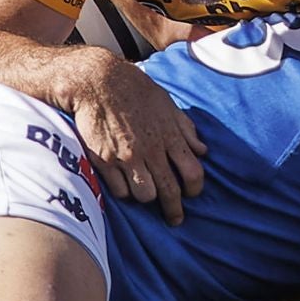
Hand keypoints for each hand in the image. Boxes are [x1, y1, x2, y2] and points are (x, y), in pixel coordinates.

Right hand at [68, 55, 206, 221]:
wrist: (97, 82)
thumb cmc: (134, 90)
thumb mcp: (167, 104)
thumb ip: (185, 129)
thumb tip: (202, 150)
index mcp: (169, 135)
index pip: (193, 172)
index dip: (196, 189)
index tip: (192, 194)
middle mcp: (151, 149)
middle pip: (170, 191)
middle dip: (175, 210)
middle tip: (175, 219)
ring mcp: (127, 157)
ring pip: (145, 196)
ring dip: (147, 197)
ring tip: (145, 192)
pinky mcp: (104, 162)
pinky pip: (120, 191)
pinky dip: (124, 191)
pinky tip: (124, 183)